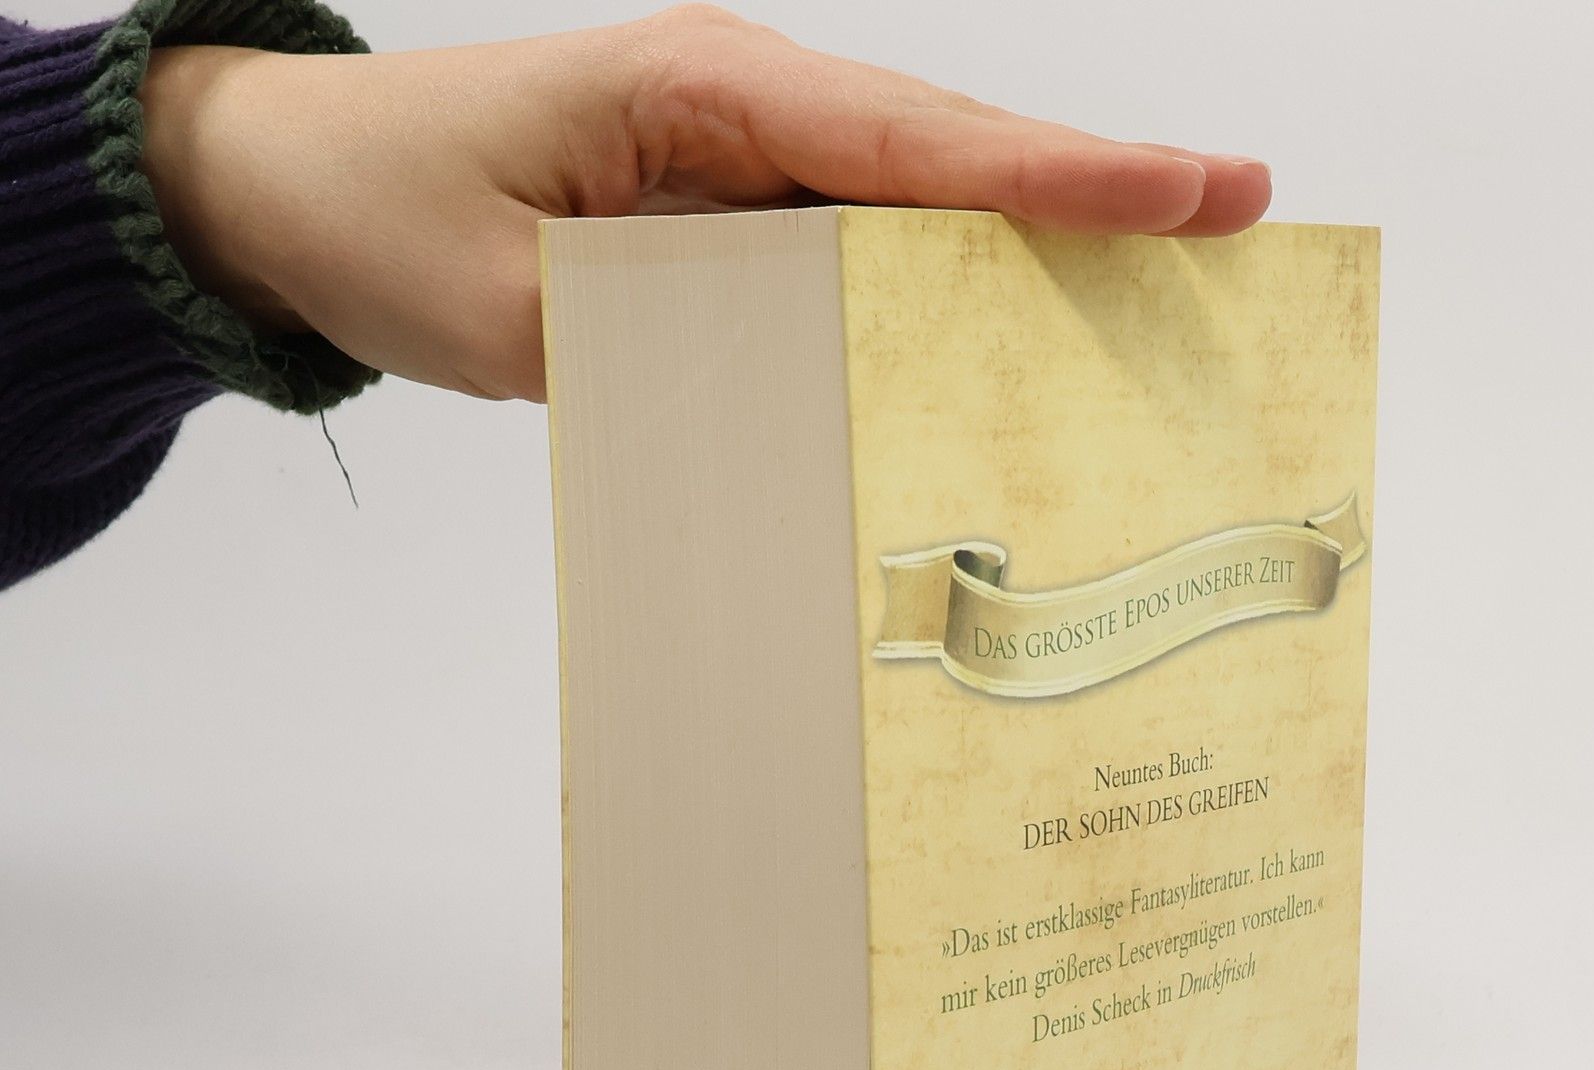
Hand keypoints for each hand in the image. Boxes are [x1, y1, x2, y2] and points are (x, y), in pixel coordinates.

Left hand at [138, 5, 1272, 403]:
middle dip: (1099, 191)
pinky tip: (1013, 343)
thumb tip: (812, 403)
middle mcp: (747, 110)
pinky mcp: (734, 215)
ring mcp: (747, 161)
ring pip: (924, 201)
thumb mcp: (519, 312)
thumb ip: (669, 350)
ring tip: (1174, 283)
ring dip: (1042, 243)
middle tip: (1245, 222)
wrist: (296, 185)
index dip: (1058, 173)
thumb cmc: (391, 219)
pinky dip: (946, 290)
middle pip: (954, 154)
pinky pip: (863, 250)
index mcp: (704, 91)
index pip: (910, 139)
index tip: (1190, 193)